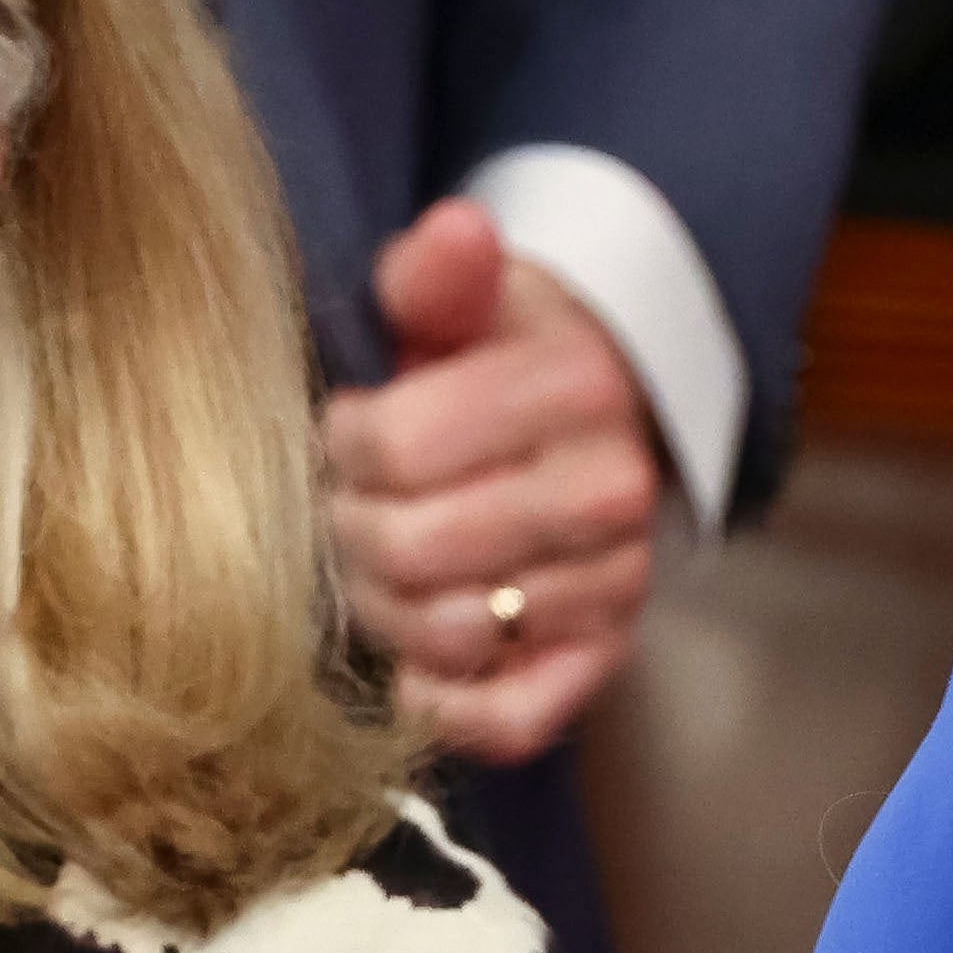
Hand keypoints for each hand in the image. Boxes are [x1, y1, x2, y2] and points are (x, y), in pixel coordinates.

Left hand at [323, 201, 652, 763]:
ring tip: (376, 567)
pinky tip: (415, 665)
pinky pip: (511, 721)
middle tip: (344, 509)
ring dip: (382, 610)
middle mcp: (610, 494)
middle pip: (408, 549)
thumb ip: (436, 272)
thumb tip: (458, 231)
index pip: (394, 448)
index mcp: (574, 391)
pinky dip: (445, 706)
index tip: (345, 434)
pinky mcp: (602, 662)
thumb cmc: (493, 362)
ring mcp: (613, 588)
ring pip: (445, 635)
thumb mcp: (459, 301)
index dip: (339, 447)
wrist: (591, 424)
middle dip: (347, 533)